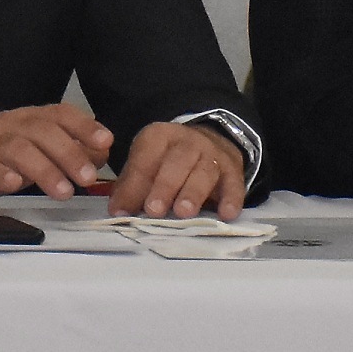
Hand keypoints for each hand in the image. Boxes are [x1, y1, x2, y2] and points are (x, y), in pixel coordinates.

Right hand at [0, 105, 113, 213]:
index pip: (59, 114)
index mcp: (24, 120)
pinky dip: (2, 175)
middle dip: (69, 152)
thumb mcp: (29, 154)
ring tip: (63, 191)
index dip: (84, 126)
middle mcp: (7, 126)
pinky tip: (15, 184)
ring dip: (44, 169)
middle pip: (42, 131)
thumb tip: (99, 154)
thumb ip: (62, 153)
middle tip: (88, 177)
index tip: (106, 142)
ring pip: (18, 148)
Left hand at [108, 121, 247, 220]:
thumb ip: (132, 187)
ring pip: (204, 171)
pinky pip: (234, 183)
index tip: (123, 211)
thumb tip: (118, 213)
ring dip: (193, 193)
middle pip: (176, 162)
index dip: (134, 186)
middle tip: (154, 210)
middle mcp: (188, 142)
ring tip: (184, 213)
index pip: (145, 160)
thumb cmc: (169, 160)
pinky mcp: (233, 170)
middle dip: (164, 187)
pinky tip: (226, 214)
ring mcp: (213, 154)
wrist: (210, 140)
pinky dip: (231, 198)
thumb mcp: (147, 164)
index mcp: (159, 137)